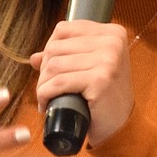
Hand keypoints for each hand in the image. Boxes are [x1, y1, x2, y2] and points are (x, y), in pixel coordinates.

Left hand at [31, 20, 133, 146]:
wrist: (122, 126)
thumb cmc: (105, 97)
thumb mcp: (91, 69)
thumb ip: (67, 57)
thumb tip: (34, 57)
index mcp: (112, 33)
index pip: (64, 29)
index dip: (49, 48)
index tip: (51, 69)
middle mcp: (112, 43)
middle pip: (56, 47)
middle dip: (44, 70)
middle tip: (47, 88)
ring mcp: (108, 60)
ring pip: (54, 65)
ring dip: (43, 85)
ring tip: (46, 98)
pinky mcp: (100, 80)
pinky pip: (58, 82)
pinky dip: (45, 95)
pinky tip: (46, 104)